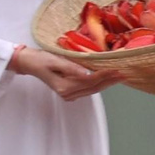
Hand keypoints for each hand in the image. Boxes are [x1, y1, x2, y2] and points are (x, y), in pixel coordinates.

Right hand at [11, 44, 125, 102]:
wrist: (31, 63)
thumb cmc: (41, 60)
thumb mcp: (55, 61)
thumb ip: (71, 67)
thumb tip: (86, 73)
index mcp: (65, 87)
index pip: (90, 81)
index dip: (104, 75)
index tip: (115, 69)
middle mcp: (68, 94)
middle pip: (94, 87)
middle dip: (110, 80)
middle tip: (124, 74)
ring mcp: (69, 94)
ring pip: (93, 89)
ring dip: (106, 83)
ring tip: (119, 76)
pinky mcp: (70, 91)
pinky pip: (88, 88)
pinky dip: (99, 83)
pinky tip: (107, 78)